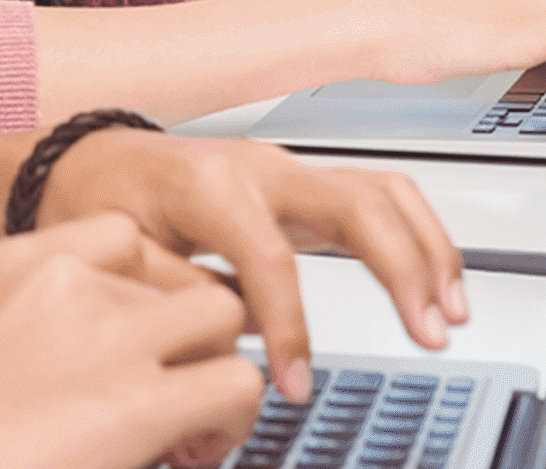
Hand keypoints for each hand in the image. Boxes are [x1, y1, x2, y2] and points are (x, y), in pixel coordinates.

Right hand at [0, 214, 267, 468]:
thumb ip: (2, 329)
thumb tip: (23, 365)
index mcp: (21, 265)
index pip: (123, 237)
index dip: (149, 288)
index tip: (145, 334)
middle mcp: (71, 285)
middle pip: (179, 280)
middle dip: (188, 339)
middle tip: (173, 396)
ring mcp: (109, 337)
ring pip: (223, 317)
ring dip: (218, 371)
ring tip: (193, 430)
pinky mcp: (139, 401)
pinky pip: (237, 384)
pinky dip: (229, 422)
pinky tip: (191, 453)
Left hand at [35, 134, 468, 394]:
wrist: (95, 160)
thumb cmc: (103, 200)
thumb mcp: (120, 250)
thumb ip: (174, 291)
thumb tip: (230, 337)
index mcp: (210, 186)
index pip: (270, 259)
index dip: (290, 328)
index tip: (295, 384)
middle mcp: (260, 168)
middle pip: (356, 205)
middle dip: (402, 270)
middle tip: (429, 334)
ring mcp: (288, 171)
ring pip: (382, 191)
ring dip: (426, 249)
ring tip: (449, 313)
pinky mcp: (304, 184)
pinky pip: (379, 196)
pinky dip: (416, 235)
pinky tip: (436, 280)